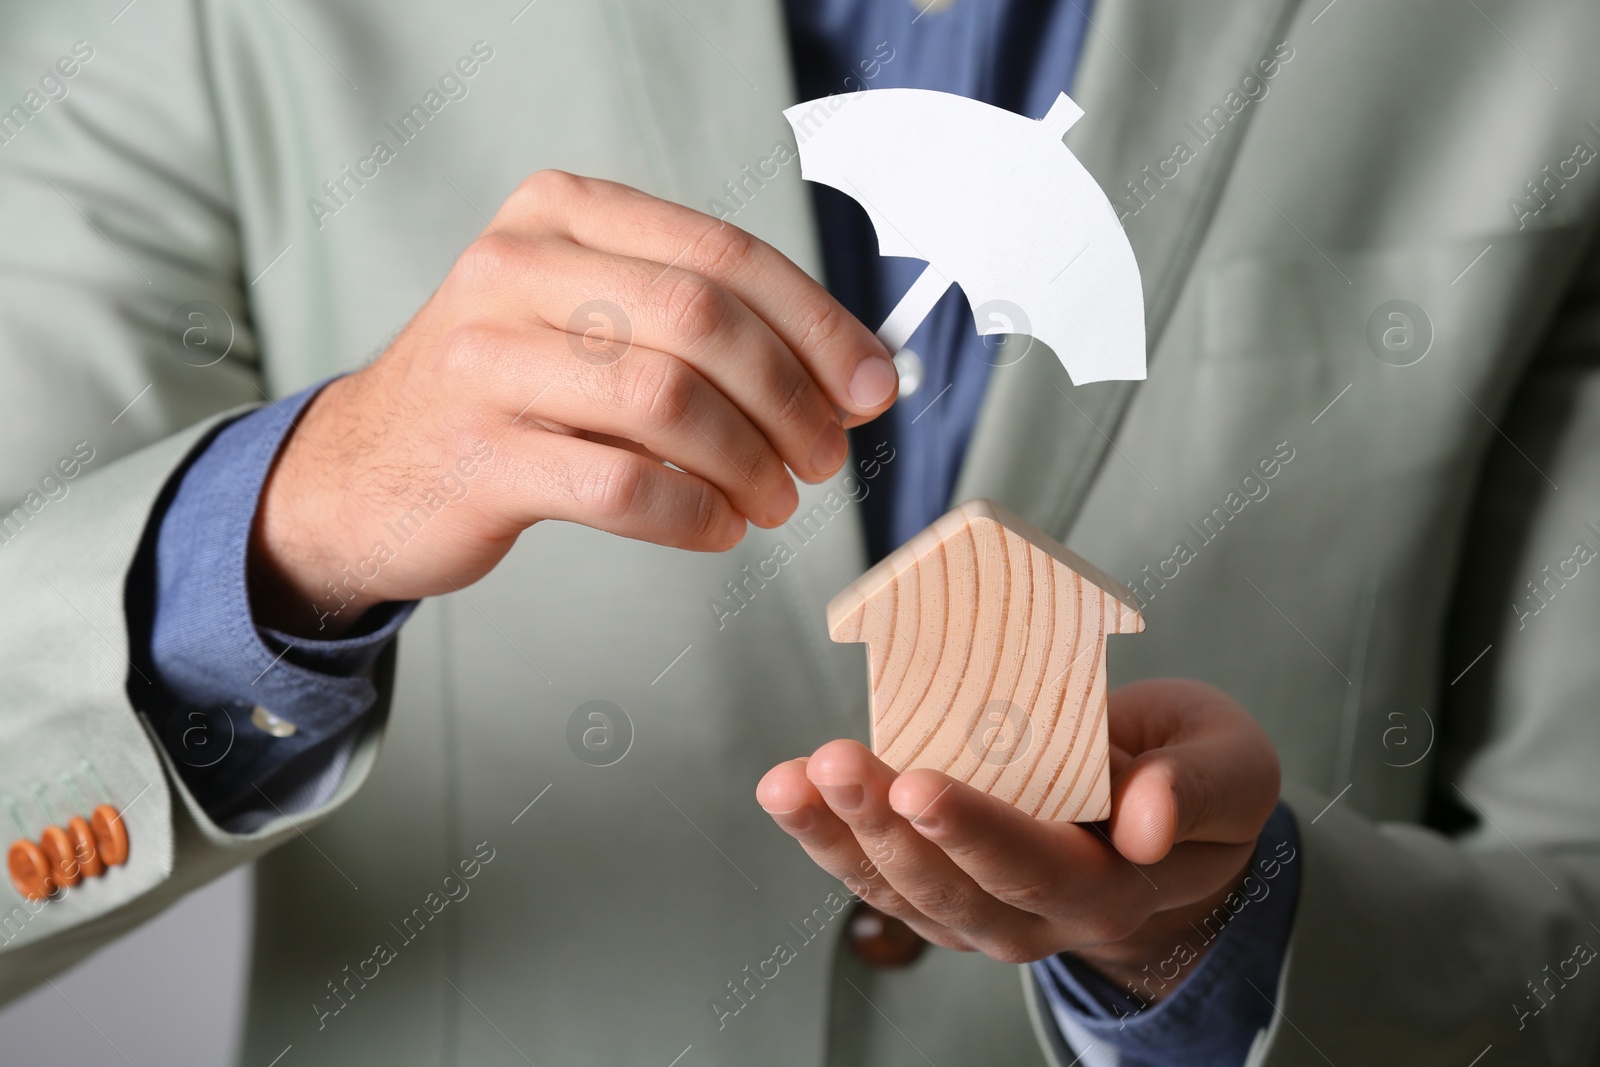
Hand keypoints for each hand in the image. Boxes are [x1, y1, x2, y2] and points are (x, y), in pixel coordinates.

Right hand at [248, 171, 897, 635]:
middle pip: (706, 321)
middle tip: (826, 457)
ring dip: (751, 462)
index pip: (722, 253)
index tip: (872, 385)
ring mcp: (486, 362)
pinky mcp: (476, 457)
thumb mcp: (589, 321)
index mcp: (560, 215)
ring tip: (775, 501)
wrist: (365, 470)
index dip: (818, 323)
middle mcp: (514, 270)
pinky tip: (717, 527)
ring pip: (669, 400)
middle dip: (793, 398)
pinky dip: (693, 513)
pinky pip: (621, 486)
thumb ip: (701, 327)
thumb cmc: (511, 392)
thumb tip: (852, 373)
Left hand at [756, 679, 1280, 999]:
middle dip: (885, 827)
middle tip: (835, 764)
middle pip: (952, 891)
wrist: (1169, 821)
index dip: (976, 832)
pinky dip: (829, 839)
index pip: (1039, 871)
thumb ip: (1198, 791)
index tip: (919, 784)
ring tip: (790, 782)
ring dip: (837, 838)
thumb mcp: (1232, 767)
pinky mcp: (947, 891)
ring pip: (901, 893)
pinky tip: (793, 794)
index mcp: (1116, 887)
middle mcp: (1041, 917)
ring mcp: (986, 912)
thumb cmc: (1197, 777)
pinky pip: (882, 878)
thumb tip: (1144, 819)